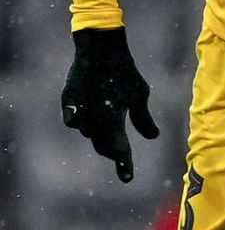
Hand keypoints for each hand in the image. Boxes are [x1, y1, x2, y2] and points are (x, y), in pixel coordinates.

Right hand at [60, 27, 159, 182]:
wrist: (99, 50)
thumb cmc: (125, 72)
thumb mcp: (139, 95)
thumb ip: (143, 119)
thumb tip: (153, 137)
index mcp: (112, 119)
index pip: (119, 149)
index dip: (124, 164)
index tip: (128, 179)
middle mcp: (92, 119)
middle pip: (103, 145)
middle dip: (114, 151)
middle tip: (122, 155)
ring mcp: (76, 111)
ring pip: (89, 134)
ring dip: (100, 136)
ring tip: (110, 132)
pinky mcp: (67, 103)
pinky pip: (75, 122)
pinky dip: (85, 124)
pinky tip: (91, 121)